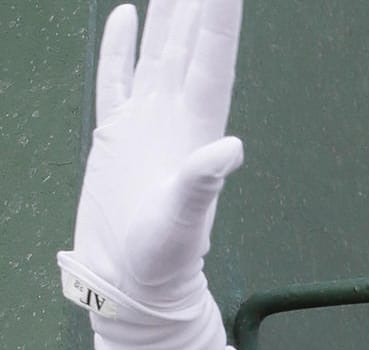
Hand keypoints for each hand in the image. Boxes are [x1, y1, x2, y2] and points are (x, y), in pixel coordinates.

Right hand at [64, 0, 243, 318]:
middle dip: (198, 4)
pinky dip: (120, 46)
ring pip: (157, 52)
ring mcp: (146, 123)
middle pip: (188, 45)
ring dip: (168, 15)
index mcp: (196, 131)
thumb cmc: (163, 259)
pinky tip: (128, 13)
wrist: (131, 281)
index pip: (211, 60)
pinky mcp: (116, 135)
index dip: (219, 19)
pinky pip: (118, 77)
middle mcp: (176, 118)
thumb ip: (203, 182)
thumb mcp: (184, 220)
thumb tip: (231, 147)